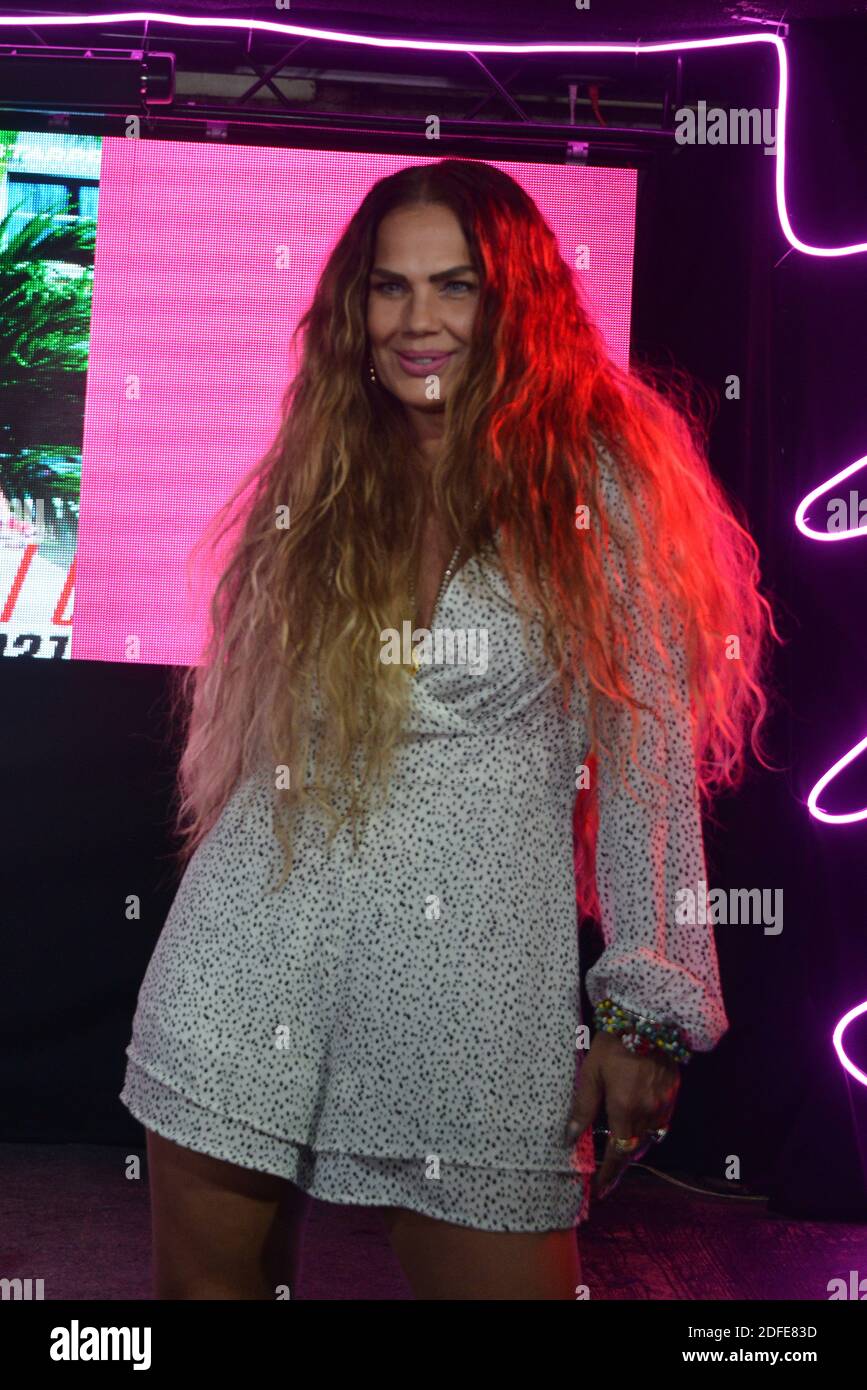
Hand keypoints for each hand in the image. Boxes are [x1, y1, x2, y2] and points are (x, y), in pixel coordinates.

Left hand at [566, 1031, 679, 1200]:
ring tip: (618, 1154)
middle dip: (619, 1165)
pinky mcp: (672, 1094)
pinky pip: (660, 1124)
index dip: (608, 1174)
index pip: (617, 1154)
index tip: (599, 1190)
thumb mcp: (591, 1073)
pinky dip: (647, 1132)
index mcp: (624, 1109)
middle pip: (634, 1150)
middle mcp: (647, 1112)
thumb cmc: (614, 1043)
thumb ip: (583, 1107)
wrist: (649, 1018)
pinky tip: (636, 1129)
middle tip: (606, 1177)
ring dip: (633, 1149)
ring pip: (648, 1139)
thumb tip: (570, 1138)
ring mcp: (663, 1104)